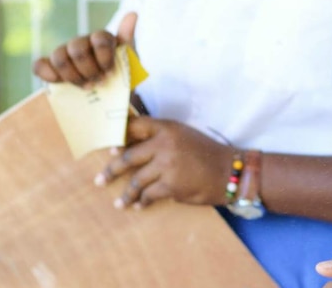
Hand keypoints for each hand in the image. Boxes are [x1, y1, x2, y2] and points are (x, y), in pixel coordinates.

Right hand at [32, 12, 136, 85]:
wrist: (110, 95)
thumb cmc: (120, 75)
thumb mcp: (130, 59)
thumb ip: (128, 38)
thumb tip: (132, 14)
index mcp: (101, 38)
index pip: (99, 38)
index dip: (104, 57)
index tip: (110, 73)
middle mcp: (81, 42)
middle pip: (77, 48)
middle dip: (88, 69)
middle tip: (99, 83)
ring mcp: (65, 54)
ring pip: (59, 56)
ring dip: (72, 75)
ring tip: (86, 88)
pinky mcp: (51, 68)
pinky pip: (40, 64)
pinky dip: (46, 72)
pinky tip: (56, 81)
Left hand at [95, 115, 231, 208]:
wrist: (230, 171)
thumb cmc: (207, 153)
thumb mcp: (184, 136)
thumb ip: (162, 137)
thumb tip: (132, 146)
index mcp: (168, 128)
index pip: (135, 126)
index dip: (117, 135)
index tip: (106, 146)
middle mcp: (165, 144)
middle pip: (128, 157)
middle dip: (111, 171)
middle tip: (100, 179)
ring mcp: (167, 165)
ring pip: (136, 180)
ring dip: (126, 194)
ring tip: (119, 202)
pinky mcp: (171, 185)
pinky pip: (148, 195)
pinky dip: (143, 202)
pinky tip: (140, 205)